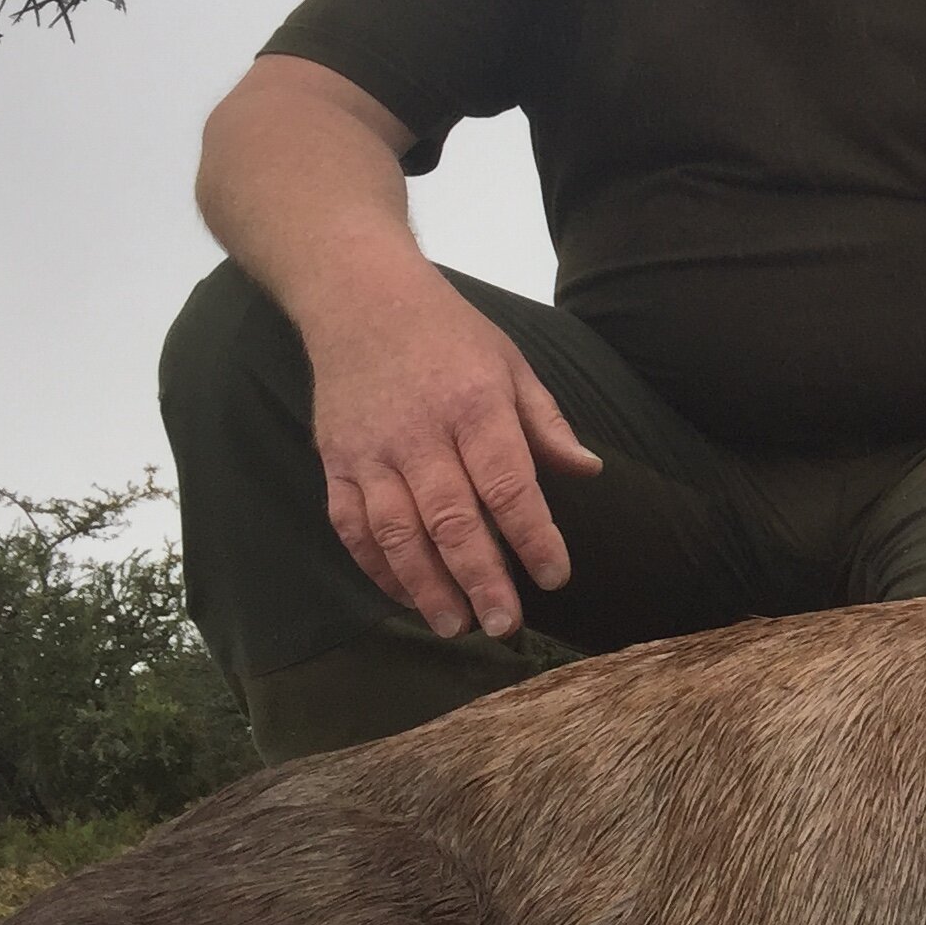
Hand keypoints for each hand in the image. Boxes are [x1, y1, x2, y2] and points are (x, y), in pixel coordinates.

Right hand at [303, 272, 602, 639]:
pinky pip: (352, 527)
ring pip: (397, 533)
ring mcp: (371, 452)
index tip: (556, 576)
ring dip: (427, 587)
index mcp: (474, 406)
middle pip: (451, 520)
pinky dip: (378, 568)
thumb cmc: (450, 334)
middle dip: (481, 579)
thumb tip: (590, 471)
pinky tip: (407, 596)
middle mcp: (420, 434)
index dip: (533, 536)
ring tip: (457, 625)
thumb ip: (546, 424)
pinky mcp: (336, 463)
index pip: (508, 484)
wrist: (359, 299)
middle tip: (506, 625)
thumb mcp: (511, 365)